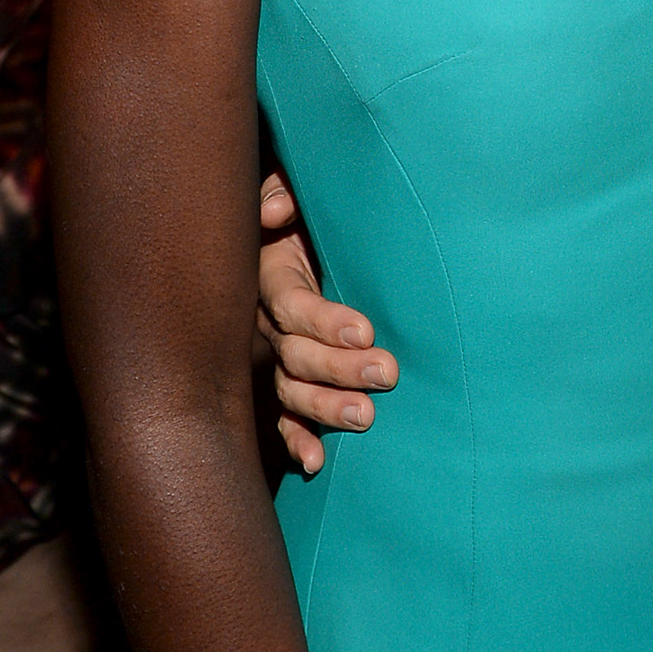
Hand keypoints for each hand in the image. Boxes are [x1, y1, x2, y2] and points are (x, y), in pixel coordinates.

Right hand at [257, 169, 396, 475]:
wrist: (297, 227)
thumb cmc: (307, 206)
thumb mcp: (294, 189)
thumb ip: (280, 192)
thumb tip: (274, 212)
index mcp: (269, 275)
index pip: (294, 306)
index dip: (325, 321)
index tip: (365, 331)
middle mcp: (266, 320)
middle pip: (295, 354)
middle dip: (339, 368)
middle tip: (386, 374)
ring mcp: (274, 352)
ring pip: (292, 388)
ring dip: (325, 407)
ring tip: (364, 419)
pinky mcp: (285, 375)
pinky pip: (283, 414)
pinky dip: (296, 438)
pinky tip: (315, 462)